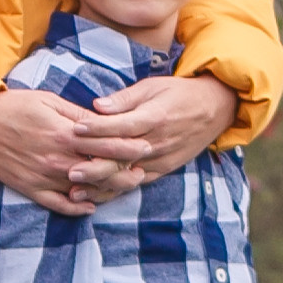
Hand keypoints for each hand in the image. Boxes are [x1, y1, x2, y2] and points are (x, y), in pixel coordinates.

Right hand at [0, 87, 133, 213]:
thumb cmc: (14, 106)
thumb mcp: (49, 101)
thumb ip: (78, 115)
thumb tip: (104, 121)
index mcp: (64, 134)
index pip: (106, 145)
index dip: (129, 147)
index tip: (145, 147)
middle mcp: (57, 159)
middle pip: (100, 171)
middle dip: (124, 173)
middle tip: (140, 173)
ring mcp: (44, 177)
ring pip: (84, 191)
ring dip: (105, 191)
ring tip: (122, 189)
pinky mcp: (30, 188)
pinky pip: (58, 205)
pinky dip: (77, 209)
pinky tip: (90, 207)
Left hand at [74, 69, 238, 184]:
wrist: (214, 109)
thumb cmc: (178, 94)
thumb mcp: (152, 87)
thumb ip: (124, 99)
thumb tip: (97, 106)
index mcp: (155, 117)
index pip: (123, 126)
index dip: (98, 128)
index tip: (75, 129)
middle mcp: (158, 142)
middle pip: (123, 156)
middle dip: (94, 164)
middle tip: (68, 169)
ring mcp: (161, 159)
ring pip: (128, 175)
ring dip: (100, 183)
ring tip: (74, 189)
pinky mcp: (164, 170)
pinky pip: (137, 183)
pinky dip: (115, 190)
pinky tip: (95, 195)